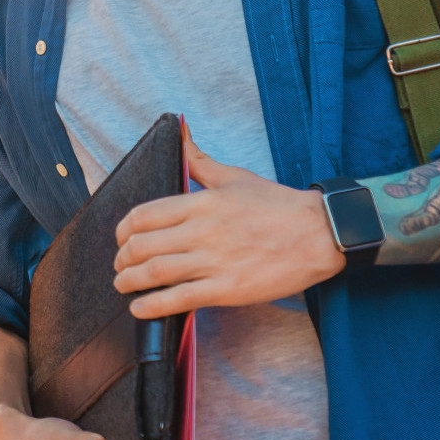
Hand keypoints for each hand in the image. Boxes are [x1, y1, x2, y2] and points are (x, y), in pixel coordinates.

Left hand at [113, 136, 344, 318]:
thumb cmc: (278, 204)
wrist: (320, 233)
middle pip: (143, 246)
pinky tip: (140, 308)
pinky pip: (179, 299)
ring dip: (129, 281)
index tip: (121, 238)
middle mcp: (202, 231)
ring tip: (123, 285)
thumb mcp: (234, 176)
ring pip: (155, 272)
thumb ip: (199, 160)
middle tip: (120, 265)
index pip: (144, 215)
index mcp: (201, 202)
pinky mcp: (227, 289)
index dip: (123, 230)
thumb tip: (178, 131)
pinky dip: (152, 305)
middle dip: (122, 258)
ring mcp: (214, 261)